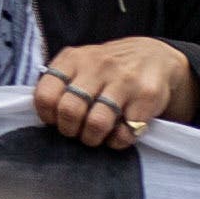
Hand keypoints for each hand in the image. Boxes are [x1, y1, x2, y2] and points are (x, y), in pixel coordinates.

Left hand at [33, 37, 193, 151]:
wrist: (154, 57)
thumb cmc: (107, 68)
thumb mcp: (79, 64)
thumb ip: (60, 84)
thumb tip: (45, 116)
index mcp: (73, 59)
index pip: (46, 94)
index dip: (47, 115)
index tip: (55, 121)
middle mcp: (97, 67)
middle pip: (70, 111)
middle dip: (69, 130)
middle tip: (76, 131)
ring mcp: (123, 81)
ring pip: (96, 124)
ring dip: (92, 138)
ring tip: (94, 135)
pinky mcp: (145, 98)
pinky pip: (124, 133)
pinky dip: (117, 141)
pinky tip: (117, 132)